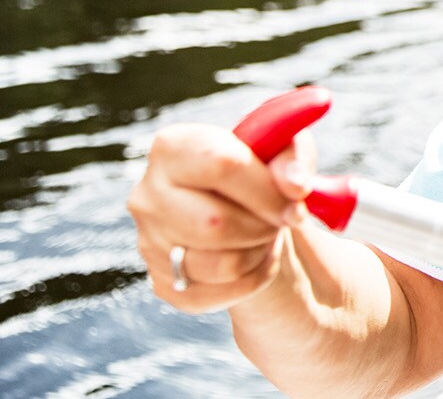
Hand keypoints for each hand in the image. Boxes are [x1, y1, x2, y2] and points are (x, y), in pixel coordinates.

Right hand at [128, 123, 316, 313]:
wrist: (232, 208)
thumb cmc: (256, 171)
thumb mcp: (280, 149)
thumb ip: (293, 159)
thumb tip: (295, 186)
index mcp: (171, 148)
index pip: (221, 166)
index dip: (267, 191)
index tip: (295, 206)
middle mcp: (148, 196)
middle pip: (215, 224)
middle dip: (262, 227)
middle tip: (279, 221)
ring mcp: (149, 243)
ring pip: (220, 265)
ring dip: (259, 254)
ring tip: (266, 236)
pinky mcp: (163, 283)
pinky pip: (219, 295)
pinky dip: (252, 281)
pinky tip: (257, 258)